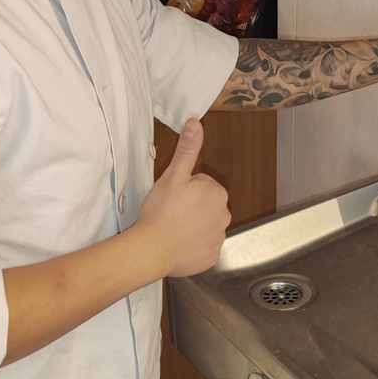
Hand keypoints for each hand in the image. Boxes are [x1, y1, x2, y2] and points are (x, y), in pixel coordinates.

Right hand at [135, 118, 230, 276]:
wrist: (153, 249)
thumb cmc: (161, 211)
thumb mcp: (173, 175)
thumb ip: (187, 149)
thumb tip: (195, 123)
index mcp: (217, 192)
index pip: (202, 185)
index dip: (185, 189)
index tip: (173, 197)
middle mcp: (224, 214)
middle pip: (206, 205)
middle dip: (192, 207)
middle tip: (172, 212)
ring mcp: (219, 237)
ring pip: (206, 225)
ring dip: (193, 226)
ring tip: (173, 228)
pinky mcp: (212, 256)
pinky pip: (204, 246)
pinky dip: (193, 245)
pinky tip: (178, 244)